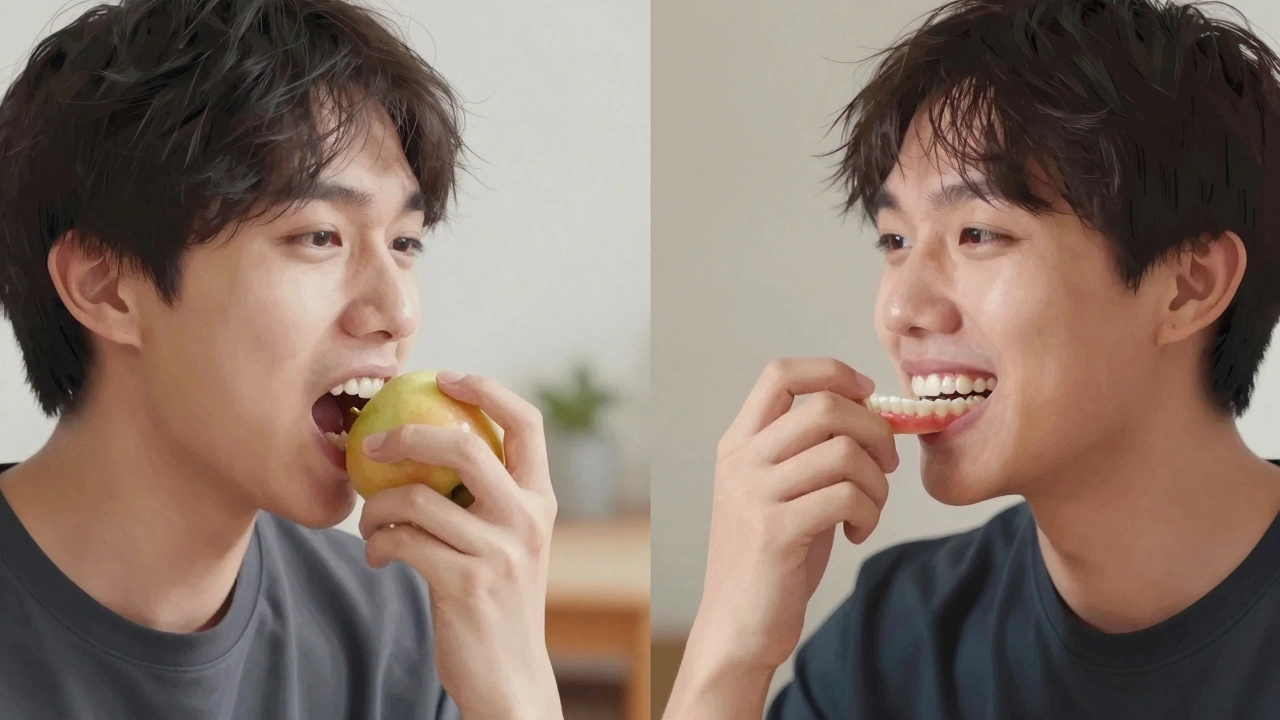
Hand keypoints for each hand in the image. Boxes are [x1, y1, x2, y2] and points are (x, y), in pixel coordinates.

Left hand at [357, 371, 561, 719]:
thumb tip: (429, 446)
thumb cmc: (497, 603)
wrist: (509, 677)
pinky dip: (378, 544)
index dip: (486, 390)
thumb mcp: (509, 543)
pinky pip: (403, 542)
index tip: (444, 377)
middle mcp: (527, 520)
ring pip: (418, 500)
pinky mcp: (466, 583)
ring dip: (378, 507)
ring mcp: (500, 552)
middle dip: (406, 437)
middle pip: (464, 448)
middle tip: (371, 444)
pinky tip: (378, 556)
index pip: (527, 423)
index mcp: (541, 501)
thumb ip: (487, 500)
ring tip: (370, 522)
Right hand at [689, 357, 897, 673]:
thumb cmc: (772, 559)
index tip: (867, 396)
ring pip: (844, 452)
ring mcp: (754, 495)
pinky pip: (847, 497)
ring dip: (877, 482)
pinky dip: (869, 513)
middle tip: (886, 465)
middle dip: (874, 430)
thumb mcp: (778, 492)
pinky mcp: (775, 531)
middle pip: (825, 407)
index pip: (781, 373)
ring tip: (869, 510)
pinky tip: (857, 533)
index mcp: (738, 444)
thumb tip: (872, 413)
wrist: (737, 626)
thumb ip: (809, 451)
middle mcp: (741, 462)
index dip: (833, 372)